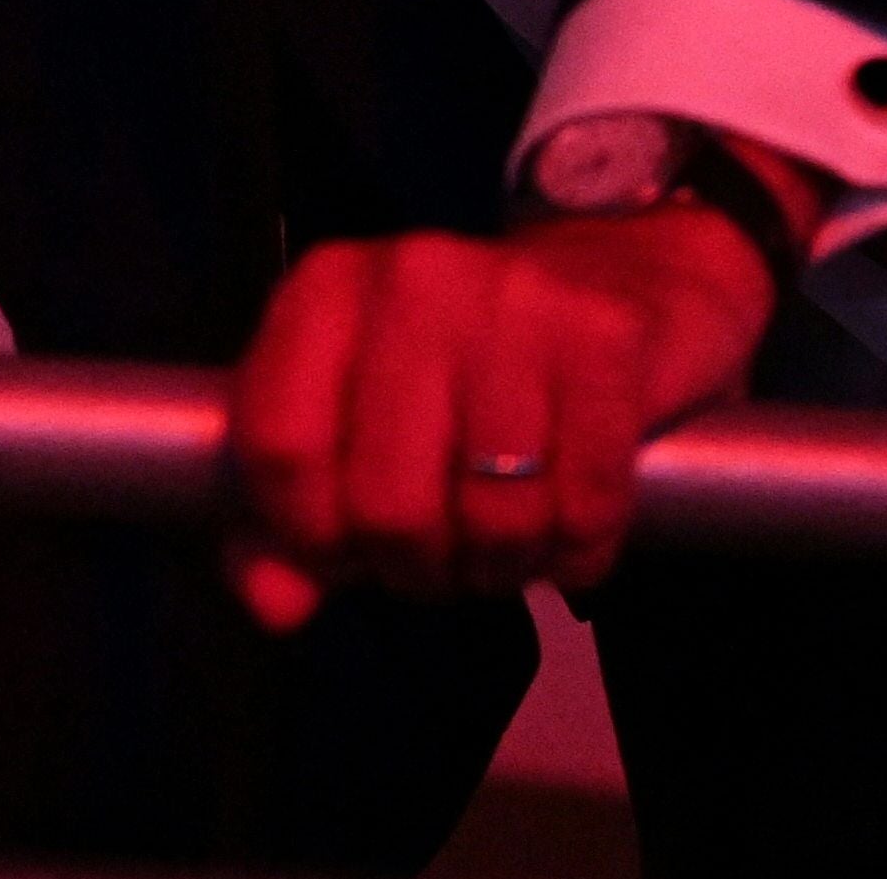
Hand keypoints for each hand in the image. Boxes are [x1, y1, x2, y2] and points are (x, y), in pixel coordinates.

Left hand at [223, 202, 778, 629]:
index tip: (343, 555)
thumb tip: (274, 606)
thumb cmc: (461, 366)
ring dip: (499, 567)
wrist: (612, 281)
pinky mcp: (606, 338)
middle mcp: (412, 279)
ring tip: (500, 548)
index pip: (279, 447)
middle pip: (387, 502)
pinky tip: (566, 531)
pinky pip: (586, 507)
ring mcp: (514, 301)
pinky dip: (576, 553)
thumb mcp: (356, 414)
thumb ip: (295, 513)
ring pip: (493, 516)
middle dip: (413, 567)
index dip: (307, 536)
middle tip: (435, 562)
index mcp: (325, 290)